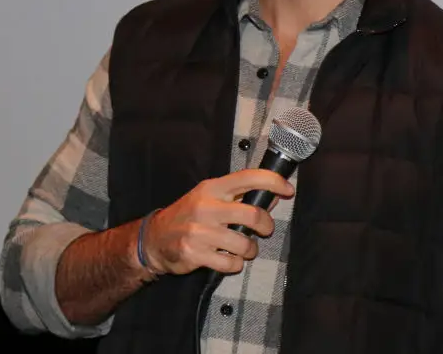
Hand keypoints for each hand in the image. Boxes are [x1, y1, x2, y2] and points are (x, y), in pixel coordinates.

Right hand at [141, 169, 294, 275]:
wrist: (154, 239)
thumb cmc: (188, 215)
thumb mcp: (210, 198)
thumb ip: (240, 196)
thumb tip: (274, 195)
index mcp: (212, 188)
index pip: (248, 177)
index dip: (273, 181)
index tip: (288, 189)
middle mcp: (206, 207)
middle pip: (252, 214)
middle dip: (266, 226)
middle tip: (265, 230)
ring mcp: (200, 231)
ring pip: (244, 244)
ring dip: (250, 249)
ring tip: (244, 249)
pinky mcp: (195, 253)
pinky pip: (230, 264)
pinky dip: (235, 265)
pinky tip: (228, 259)